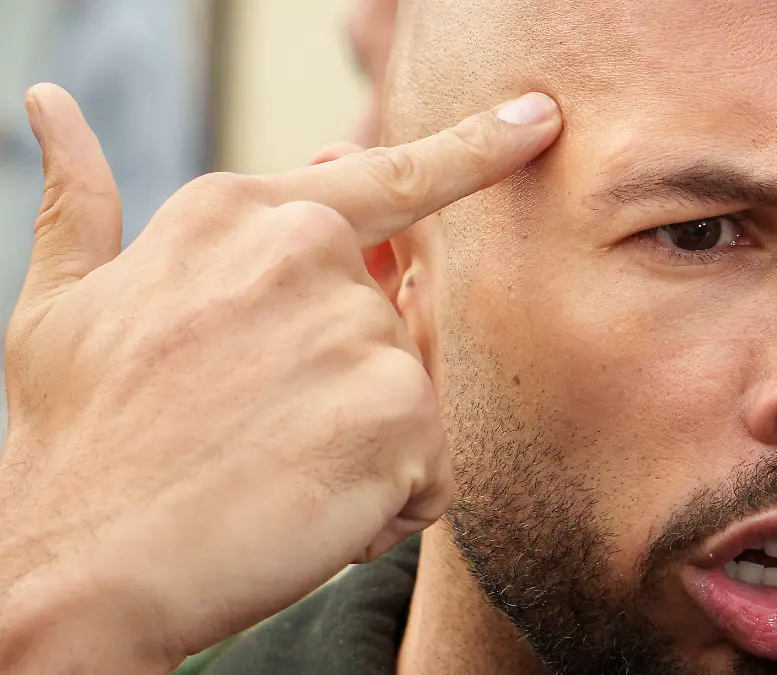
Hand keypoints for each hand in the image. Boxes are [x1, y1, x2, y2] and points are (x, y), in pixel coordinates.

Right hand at [0, 85, 560, 671]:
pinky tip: (311, 514)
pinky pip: (432, 467)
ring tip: (270, 473)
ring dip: (362, 450)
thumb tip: (49, 104)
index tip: (537, 120)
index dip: (475, 149)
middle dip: (341, 388)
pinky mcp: (401, 412)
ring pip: (408, 398)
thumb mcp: (60, 303)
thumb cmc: (76, 439)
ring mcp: (359, 327)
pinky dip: (386, 505)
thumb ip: (81, 203)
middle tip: (252, 431)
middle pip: (390, 324)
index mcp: (243, 212)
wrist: (81, 562)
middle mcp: (310, 250)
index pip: (389, 175)